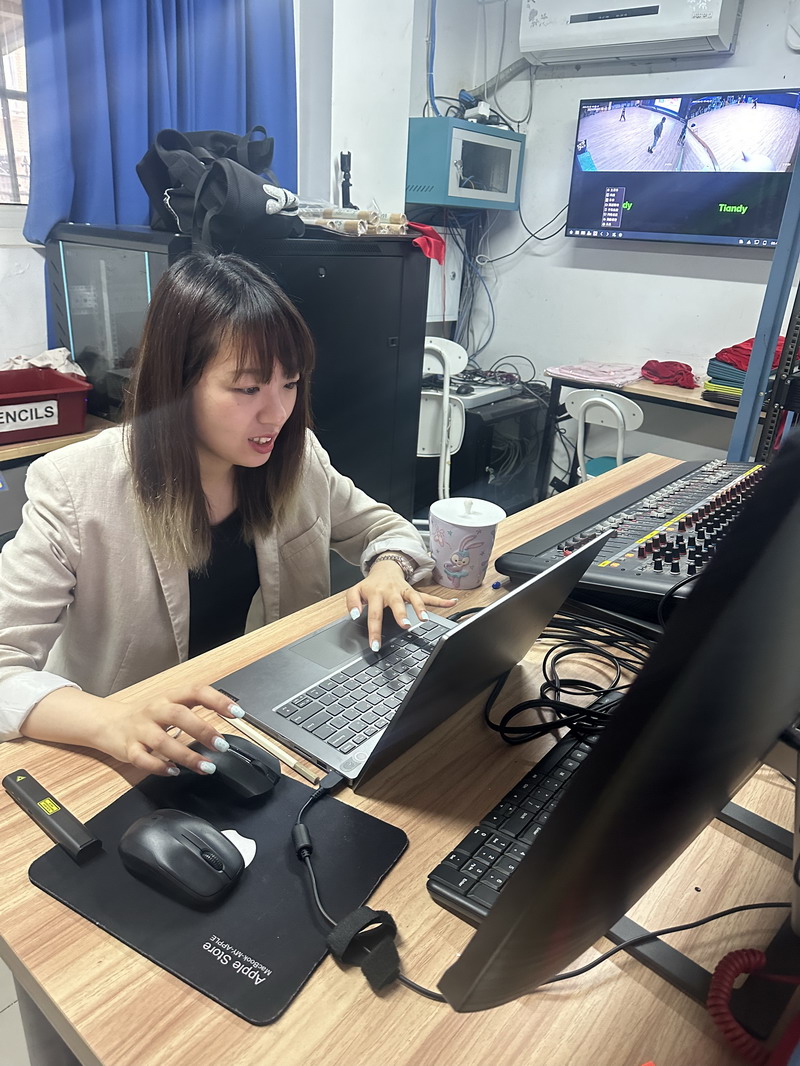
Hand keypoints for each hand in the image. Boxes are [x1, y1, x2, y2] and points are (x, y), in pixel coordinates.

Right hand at [23, 683, 243, 776]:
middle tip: (221, 745)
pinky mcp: (128, 748)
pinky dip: (159, 767)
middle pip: (179, 716)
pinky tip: (173, 772)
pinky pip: (143, 759)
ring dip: (186, 756)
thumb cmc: (147, 717)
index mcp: (169, 697)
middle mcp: (155, 711)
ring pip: (163, 742)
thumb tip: (227, 717)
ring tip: (206, 767)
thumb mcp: (170, 706)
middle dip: (202, 730)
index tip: (237, 712)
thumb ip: (195, 711)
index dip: (218, 700)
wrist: (108, 723)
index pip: (196, 691)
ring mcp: (140, 730)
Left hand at [344, 560, 457, 649]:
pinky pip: (428, 595)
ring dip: (421, 608)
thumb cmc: (370, 585)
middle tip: (405, 626)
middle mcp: (391, 592)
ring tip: (425, 619)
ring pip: (414, 598)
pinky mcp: (413, 591)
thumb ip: (352, 602)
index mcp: (375, 593)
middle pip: (397, 604)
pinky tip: (452, 602)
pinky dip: (440, 600)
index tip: (376, 645)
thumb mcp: (355, 591)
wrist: (384, 568)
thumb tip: (354, 615)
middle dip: (402, 614)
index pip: (374, 614)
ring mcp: (404, 591)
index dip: (374, 630)